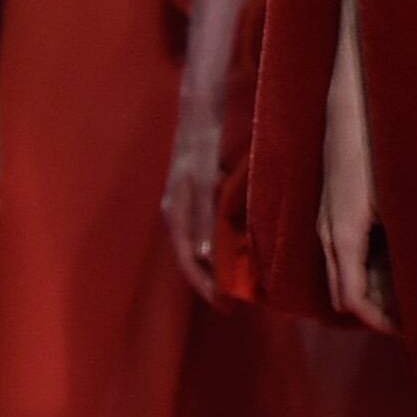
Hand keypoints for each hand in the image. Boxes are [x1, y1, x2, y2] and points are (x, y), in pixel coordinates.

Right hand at [161, 90, 226, 303]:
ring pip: (202, 246)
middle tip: (237, 302)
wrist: (200, 109)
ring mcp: (188, 205)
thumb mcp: (203, 181)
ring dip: (218, 265)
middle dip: (212, 281)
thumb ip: (204, 217)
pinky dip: (223, 244)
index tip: (226, 307)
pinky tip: (240, 248)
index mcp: (176, 215)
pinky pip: (210, 229)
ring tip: (241, 281)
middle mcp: (179, 214)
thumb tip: (204, 258)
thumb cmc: (201, 144)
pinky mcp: (200, 195)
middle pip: (194, 259)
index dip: (205, 287)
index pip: (188, 263)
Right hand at [318, 74, 393, 333]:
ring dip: (376, 286)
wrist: (352, 98)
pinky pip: (347, 249)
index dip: (383, 324)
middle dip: (381, 309)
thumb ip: (407, 244)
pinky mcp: (333, 205)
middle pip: (348, 293)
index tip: (415, 329)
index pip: (354, 303)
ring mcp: (326, 218)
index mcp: (343, 237)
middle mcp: (327, 233)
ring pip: (347, 271)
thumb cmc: (380, 144)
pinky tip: (403, 253)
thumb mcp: (400, 199)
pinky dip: (370, 263)